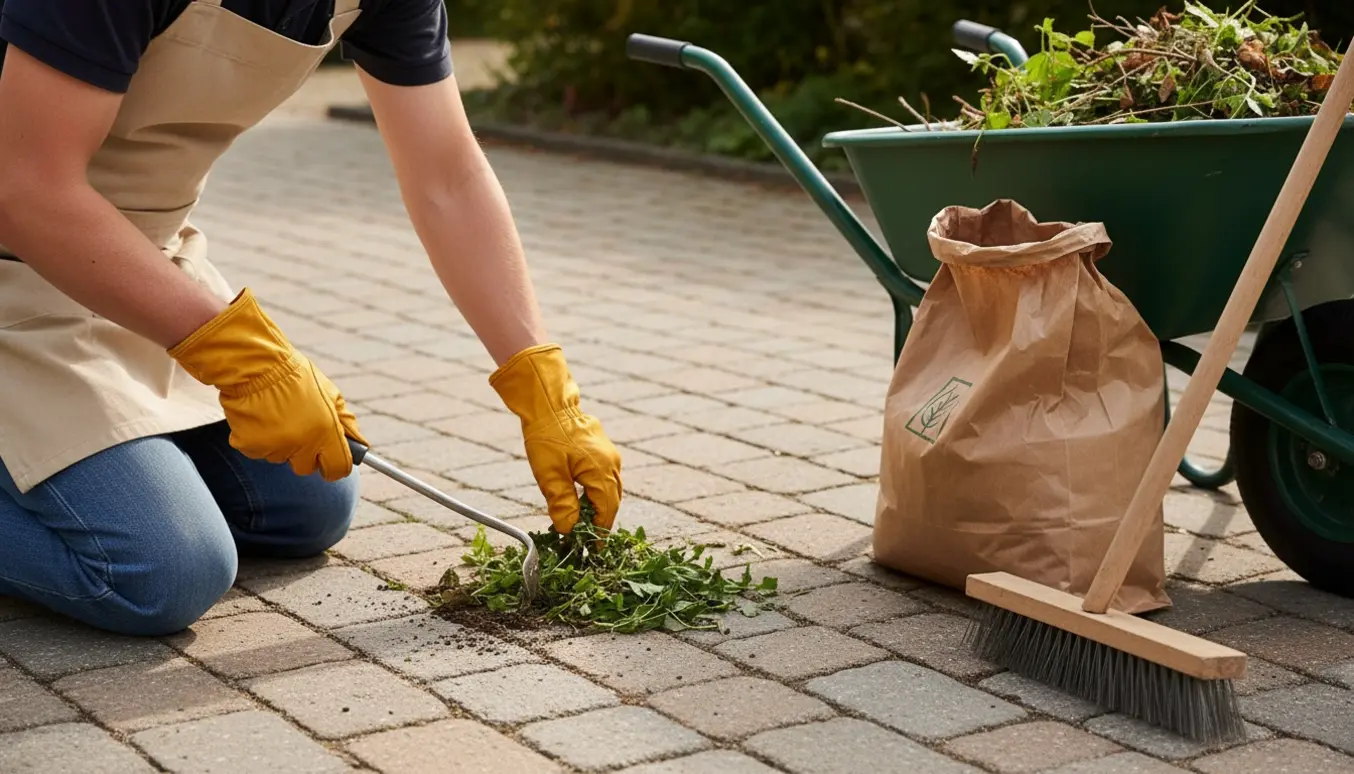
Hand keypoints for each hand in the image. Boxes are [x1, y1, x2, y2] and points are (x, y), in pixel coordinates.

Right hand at [168, 288, 366, 479]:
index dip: (335, 465)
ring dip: (282, 444)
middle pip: (307, 468)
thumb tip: (360, 444)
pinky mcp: (249, 447)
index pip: (338, 468)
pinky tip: (260, 417)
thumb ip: (346, 423)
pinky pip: (259, 452)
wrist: (254, 364)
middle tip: (299, 429)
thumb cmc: (295, 376)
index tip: (330, 459)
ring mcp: (274, 447)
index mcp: (326, 431)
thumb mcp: (330, 394)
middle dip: (306, 454)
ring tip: (277, 415)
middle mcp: (302, 444)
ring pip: (282, 458)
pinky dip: (260, 440)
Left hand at [490, 344, 621, 533]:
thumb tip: (569, 530)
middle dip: (600, 522)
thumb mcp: (550, 476)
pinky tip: (581, 497)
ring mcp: (610, 456)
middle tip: (586, 539)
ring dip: (598, 507)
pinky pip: (605, 478)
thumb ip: (562, 505)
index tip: (591, 550)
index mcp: (602, 473)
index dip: (599, 533)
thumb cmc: (547, 438)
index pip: (606, 513)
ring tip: (583, 522)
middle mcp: (612, 465)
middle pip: (611, 503)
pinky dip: (596, 492)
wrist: (549, 403)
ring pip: (610, 490)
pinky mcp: (603, 450)